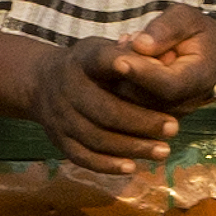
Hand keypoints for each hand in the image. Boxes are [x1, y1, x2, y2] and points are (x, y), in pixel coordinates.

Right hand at [28, 34, 187, 183]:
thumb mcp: (105, 49)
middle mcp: (67, 87)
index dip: (120, 62)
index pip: (100, 59)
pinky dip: (107, 164)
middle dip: (141, 121)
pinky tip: (132, 167)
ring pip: (96, 137)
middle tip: (173, 128)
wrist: (41, 82)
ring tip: (162, 151)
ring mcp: (60, 116)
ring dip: (131, 147)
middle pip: (104, 109)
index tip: (147, 67)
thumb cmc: (88, 66)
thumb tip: (168, 61)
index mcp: (82, 60)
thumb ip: (134, 55)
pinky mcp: (57, 139)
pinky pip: (82, 156)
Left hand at [100, 7, 215, 111]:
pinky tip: (128, 58)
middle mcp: (183, 103)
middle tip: (128, 39)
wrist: (212, 57)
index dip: (142, 74)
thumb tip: (140, 44)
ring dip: (118, 72)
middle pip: (141, 95)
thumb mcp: (188, 18)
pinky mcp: (151, 117)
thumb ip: (167, 28)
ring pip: (127, 100)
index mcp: (198, 79)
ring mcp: (166, 114)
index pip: (167, 85)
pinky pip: (124, 102)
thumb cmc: (198, 34)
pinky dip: (117, 79)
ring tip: (131, 45)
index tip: (118, 60)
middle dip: (125, 67)